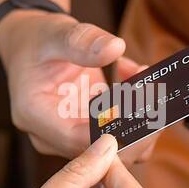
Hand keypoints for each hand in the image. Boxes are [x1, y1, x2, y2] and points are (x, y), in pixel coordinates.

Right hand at [0, 9, 156, 163]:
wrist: (32, 47)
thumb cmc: (36, 42)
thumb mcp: (54, 33)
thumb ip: (82, 41)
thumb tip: (115, 48)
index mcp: (35, 115)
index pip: (77, 139)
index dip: (113, 130)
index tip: (141, 106)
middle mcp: (52, 135)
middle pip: (100, 154)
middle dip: (136, 128)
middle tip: (156, 94)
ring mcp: (72, 137)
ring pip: (117, 152)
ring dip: (142, 123)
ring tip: (152, 85)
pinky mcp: (90, 133)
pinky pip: (122, 137)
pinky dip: (139, 116)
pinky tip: (143, 86)